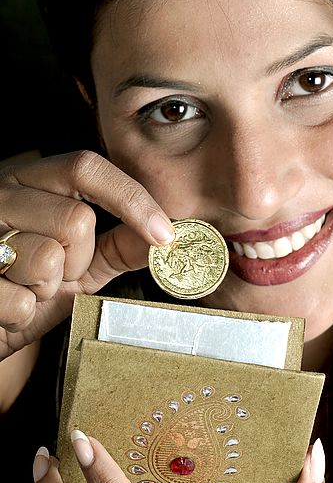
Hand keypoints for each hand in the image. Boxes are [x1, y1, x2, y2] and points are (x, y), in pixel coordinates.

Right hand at [0, 151, 173, 360]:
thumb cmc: (34, 287)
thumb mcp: (82, 264)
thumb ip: (118, 247)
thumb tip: (166, 236)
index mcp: (31, 182)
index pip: (86, 168)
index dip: (131, 199)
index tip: (164, 234)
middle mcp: (3, 195)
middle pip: (75, 219)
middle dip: (78, 259)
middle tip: (58, 272)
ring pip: (47, 258)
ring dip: (49, 287)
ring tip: (30, 287)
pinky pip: (20, 301)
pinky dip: (23, 314)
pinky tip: (12, 307)